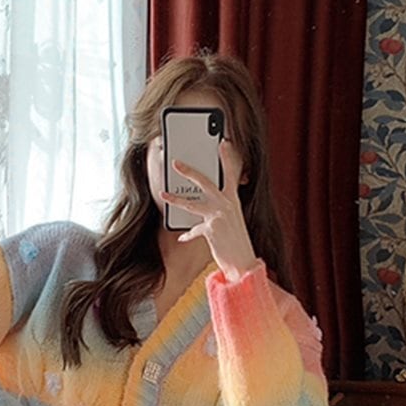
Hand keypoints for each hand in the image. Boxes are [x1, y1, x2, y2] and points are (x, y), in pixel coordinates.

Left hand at [159, 139, 259, 282]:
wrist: (243, 262)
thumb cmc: (236, 242)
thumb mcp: (232, 221)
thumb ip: (220, 209)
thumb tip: (203, 203)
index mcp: (234, 200)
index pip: (232, 174)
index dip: (227, 158)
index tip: (223, 143)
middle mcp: (227, 205)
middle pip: (205, 182)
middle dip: (189, 171)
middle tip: (176, 162)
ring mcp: (219, 216)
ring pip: (192, 203)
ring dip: (176, 199)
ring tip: (163, 195)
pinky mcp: (211, 229)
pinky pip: (194, 230)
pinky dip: (188, 235)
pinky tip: (182, 238)